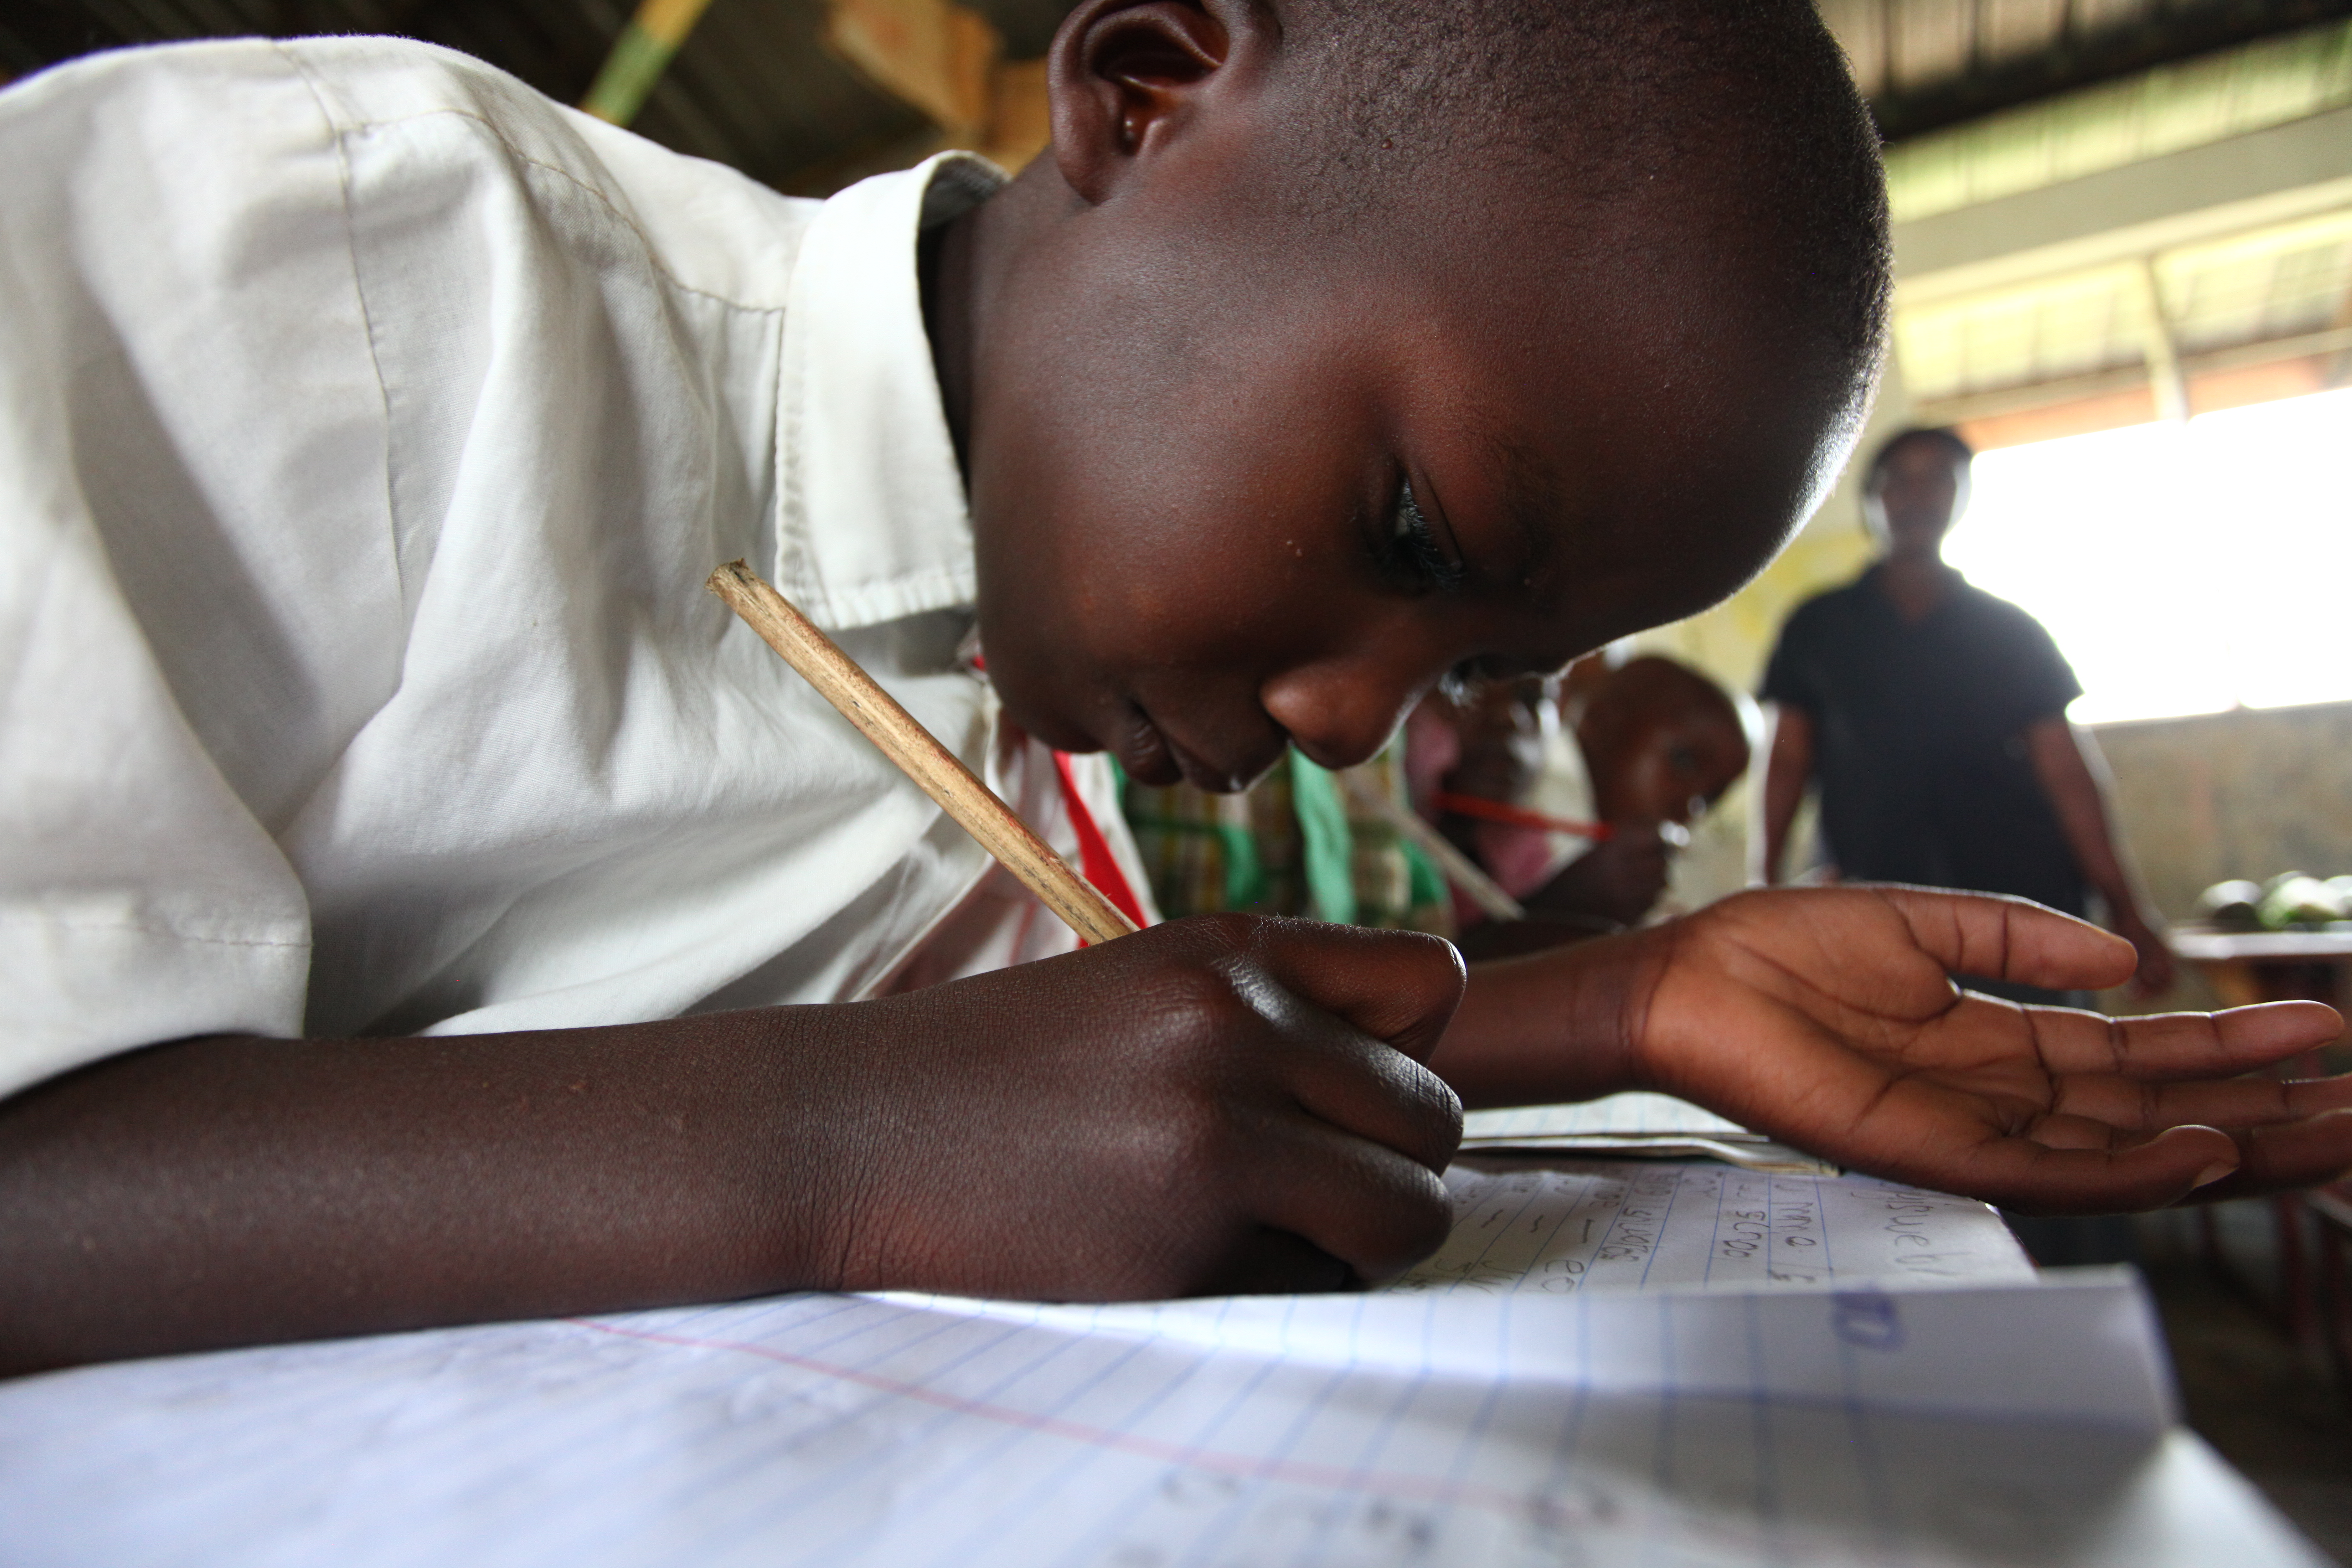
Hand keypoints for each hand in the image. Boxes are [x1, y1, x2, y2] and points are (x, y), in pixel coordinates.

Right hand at [817, 914, 1465, 1296]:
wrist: (849, 1132)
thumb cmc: (1001, 1070)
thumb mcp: (1142, 985)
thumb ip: (1275, 1006)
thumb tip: (1424, 1056)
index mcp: (1229, 952)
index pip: (1432, 976)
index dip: (1409, 1047)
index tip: (1346, 1090)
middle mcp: (1237, 1027)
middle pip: (1435, 1118)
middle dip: (1385, 1165)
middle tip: (1294, 1183)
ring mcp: (1215, 1136)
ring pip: (1409, 1213)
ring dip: (1359, 1239)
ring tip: (1263, 1227)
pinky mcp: (1187, 1244)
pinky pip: (1320, 1284)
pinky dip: (1276, 1286)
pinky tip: (1181, 1254)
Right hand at [1526, 825, 1670, 927]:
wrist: (1549, 912)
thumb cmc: (1574, 877)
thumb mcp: (1597, 852)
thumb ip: (1630, 844)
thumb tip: (1671, 838)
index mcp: (1609, 851)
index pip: (1654, 838)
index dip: (1661, 837)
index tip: (1662, 837)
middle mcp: (1620, 874)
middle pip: (1662, 862)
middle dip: (1662, 858)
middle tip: (1658, 857)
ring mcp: (1624, 899)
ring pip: (1661, 885)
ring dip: (1657, 879)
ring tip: (1642, 878)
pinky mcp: (1626, 919)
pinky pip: (1652, 904)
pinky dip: (1649, 897)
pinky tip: (1634, 895)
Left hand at [1621, 886, 2350, 1212]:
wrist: (1686, 978)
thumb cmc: (1780, 951)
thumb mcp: (1924, 921)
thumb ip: (2022, 938)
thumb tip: (2126, 960)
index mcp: (1999, 1042)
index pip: (2144, 1058)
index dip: (2233, 1049)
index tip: (2322, 1033)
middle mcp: (2000, 1097)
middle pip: (2158, 1114)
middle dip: (2264, 1112)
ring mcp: (1970, 1131)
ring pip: (2127, 1154)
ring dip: (2230, 1146)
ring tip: (2329, 1135)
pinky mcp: (1927, 1152)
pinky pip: (2047, 1173)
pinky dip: (2132, 1169)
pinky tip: (2205, 1154)